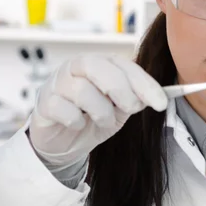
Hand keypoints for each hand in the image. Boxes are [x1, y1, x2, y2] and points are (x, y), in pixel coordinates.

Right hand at [28, 54, 167, 167]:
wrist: (65, 141)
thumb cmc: (94, 117)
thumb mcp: (121, 108)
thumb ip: (135, 98)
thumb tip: (156, 96)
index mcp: (100, 63)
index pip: (124, 66)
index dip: (145, 84)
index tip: (161, 103)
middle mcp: (77, 67)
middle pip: (99, 68)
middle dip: (122, 91)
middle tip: (131, 109)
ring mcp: (57, 83)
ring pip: (82, 90)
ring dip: (100, 111)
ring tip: (102, 120)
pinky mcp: (44, 103)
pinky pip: (62, 109)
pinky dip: (76, 120)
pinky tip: (78, 124)